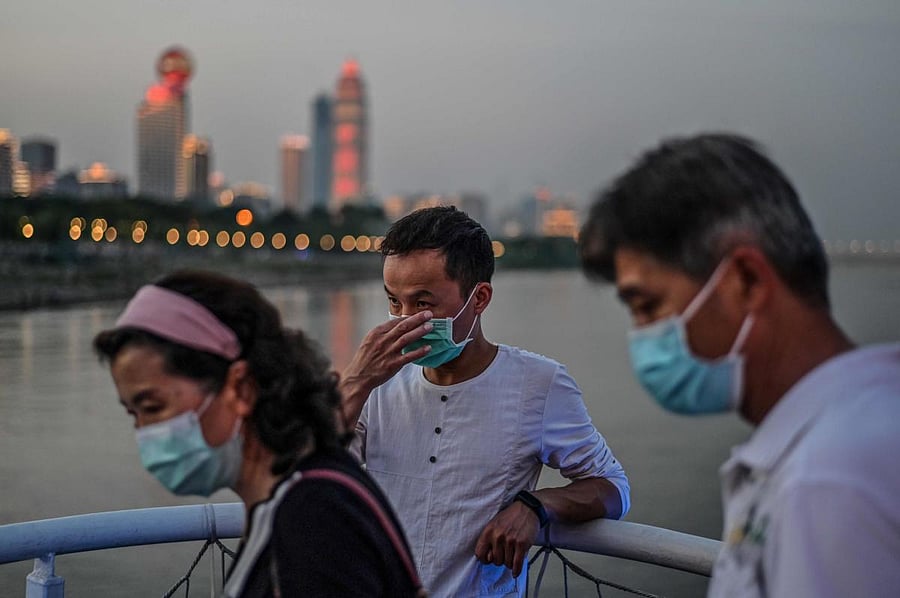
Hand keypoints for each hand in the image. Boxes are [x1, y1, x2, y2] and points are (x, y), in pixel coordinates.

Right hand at [339, 311, 432, 426]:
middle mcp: (382, 340)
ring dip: (419, 331)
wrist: (358, 377)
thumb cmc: (366, 358)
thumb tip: (399, 325)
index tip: (419, 314)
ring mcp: (388, 352)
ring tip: (430, 327)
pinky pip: (409, 356)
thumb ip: (384, 333)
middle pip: (403, 326)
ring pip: (407, 338)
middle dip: (417, 319)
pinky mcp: (393, 364)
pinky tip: (428, 348)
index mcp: (376, 333)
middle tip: (429, 314)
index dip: (409, 316)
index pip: (395, 321)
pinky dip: (419, 351)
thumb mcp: (370, 341)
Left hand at [474, 501, 539, 576]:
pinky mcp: (521, 544)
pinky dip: (516, 570)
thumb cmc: (511, 516)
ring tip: (512, 554)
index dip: (484, 559)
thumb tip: (487, 558)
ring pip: (506, 563)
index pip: (479, 553)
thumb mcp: (495, 524)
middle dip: (501, 559)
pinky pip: (517, 564)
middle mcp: (498, 536)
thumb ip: (489, 539)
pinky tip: (515, 571)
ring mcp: (510, 540)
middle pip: (495, 561)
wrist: (528, 508)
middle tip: (505, 553)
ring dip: (510, 562)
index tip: (488, 560)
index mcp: (489, 531)